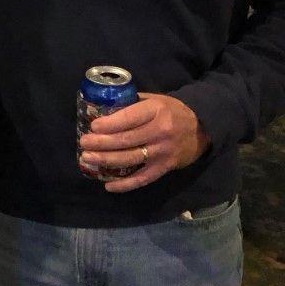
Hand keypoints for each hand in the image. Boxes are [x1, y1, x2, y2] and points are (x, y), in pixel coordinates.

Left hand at [79, 92, 209, 192]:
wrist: (202, 128)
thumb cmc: (171, 111)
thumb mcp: (154, 100)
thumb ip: (132, 104)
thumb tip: (102, 108)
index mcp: (156, 110)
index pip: (129, 118)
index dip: (109, 124)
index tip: (93, 126)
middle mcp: (160, 131)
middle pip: (126, 140)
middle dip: (101, 143)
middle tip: (83, 143)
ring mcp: (163, 152)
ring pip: (130, 159)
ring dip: (106, 160)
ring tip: (88, 159)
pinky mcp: (165, 167)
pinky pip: (143, 178)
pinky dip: (125, 184)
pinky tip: (108, 185)